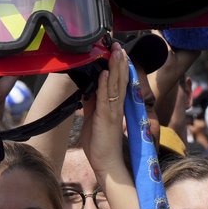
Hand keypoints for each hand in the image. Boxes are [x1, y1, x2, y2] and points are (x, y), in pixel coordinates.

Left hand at [79, 44, 129, 179]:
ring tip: (117, 52)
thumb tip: (87, 91)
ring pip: (116, 85)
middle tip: (119, 45)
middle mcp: (116, 106)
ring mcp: (112, 111)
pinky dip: (105, 85)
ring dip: (116, 67)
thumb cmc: (101, 144)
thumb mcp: (93, 119)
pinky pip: (106, 99)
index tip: (118, 51)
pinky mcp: (106, 118)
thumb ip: (92, 104)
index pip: (118, 82)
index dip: (119, 66)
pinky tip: (105, 73)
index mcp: (114, 106)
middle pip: (120, 79)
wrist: (107, 163)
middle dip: (119, 61)